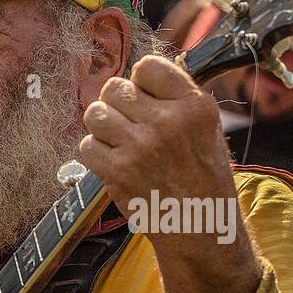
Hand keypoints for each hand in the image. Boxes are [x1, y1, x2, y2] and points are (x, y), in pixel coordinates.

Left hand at [80, 55, 259, 292]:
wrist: (199, 224)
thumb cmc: (201, 174)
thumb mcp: (205, 127)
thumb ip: (175, 99)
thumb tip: (139, 75)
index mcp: (194, 105)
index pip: (147, 67)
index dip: (139, 81)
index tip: (143, 97)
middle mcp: (167, 122)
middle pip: (114, 89)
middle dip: (115, 104)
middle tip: (127, 123)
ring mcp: (140, 147)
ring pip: (95, 114)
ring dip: (101, 127)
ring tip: (118, 141)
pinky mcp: (118, 171)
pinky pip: (86, 145)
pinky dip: (93, 153)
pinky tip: (112, 162)